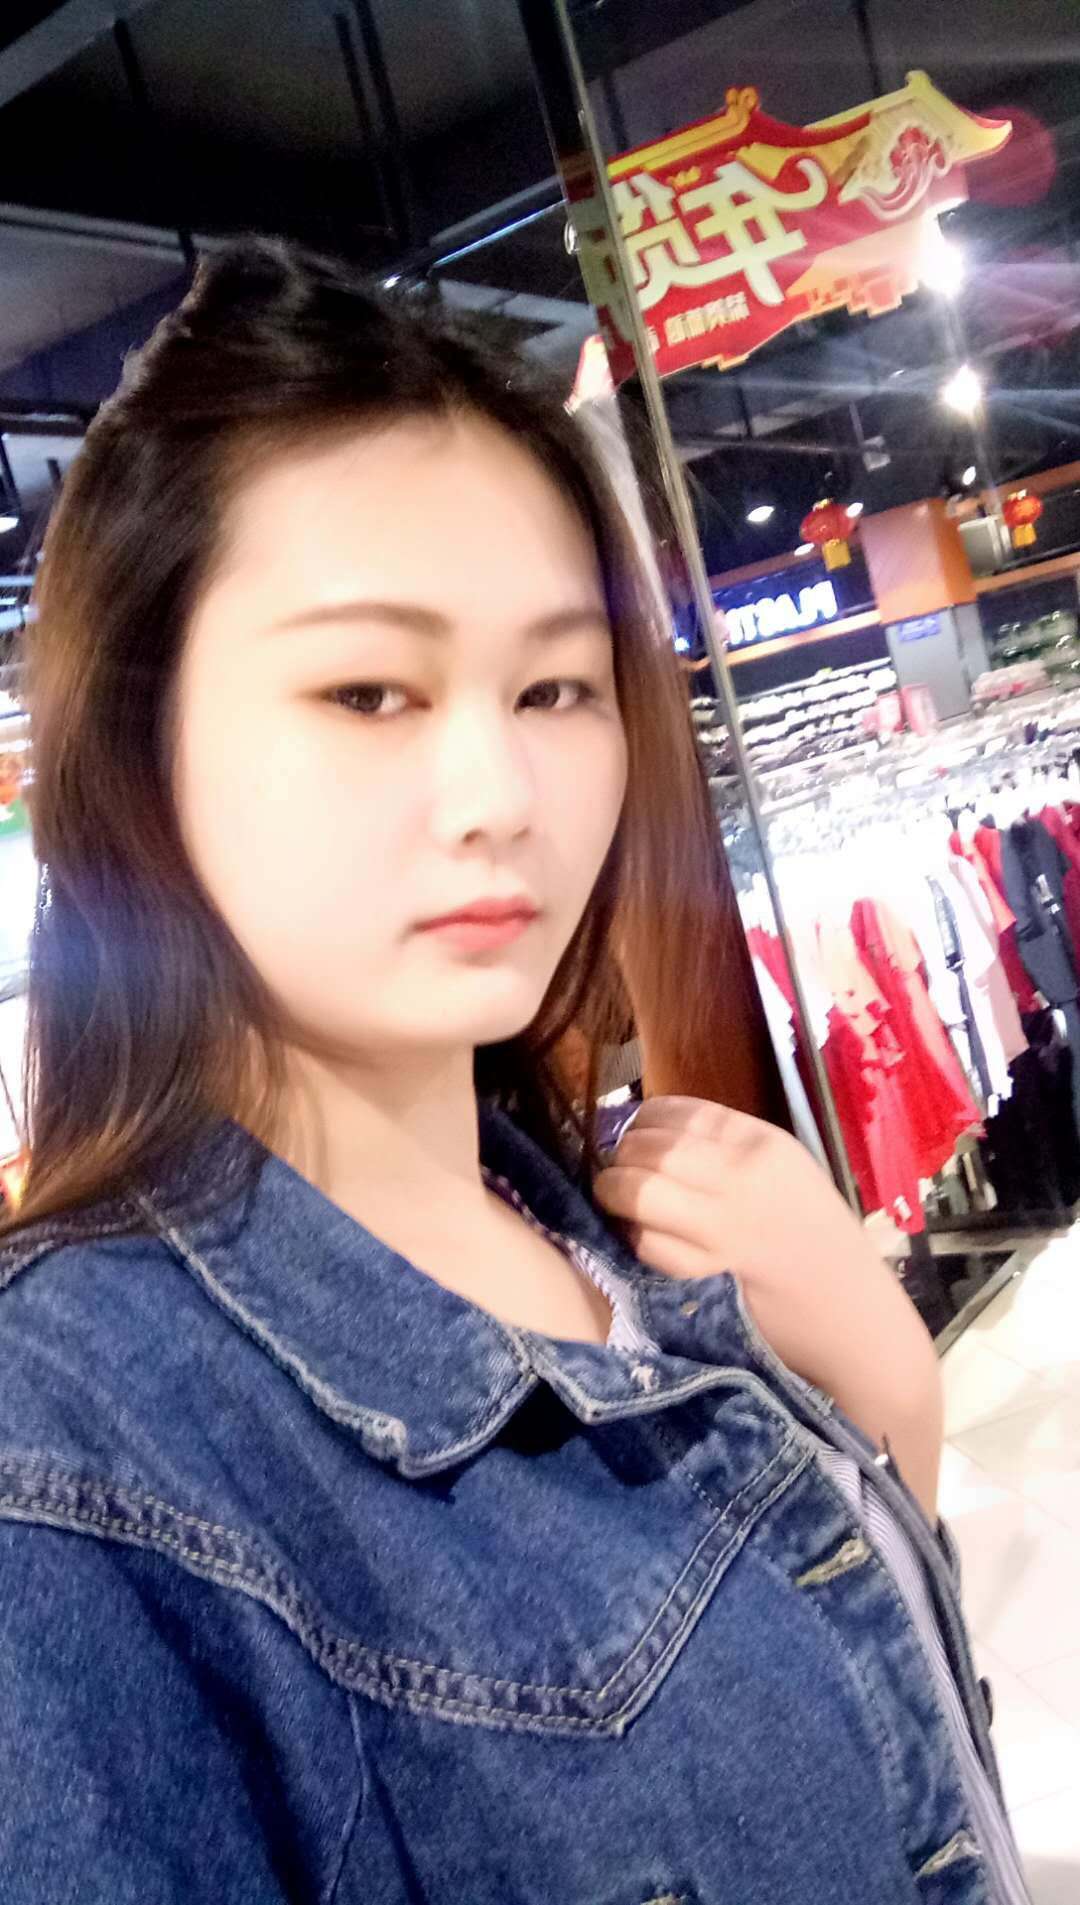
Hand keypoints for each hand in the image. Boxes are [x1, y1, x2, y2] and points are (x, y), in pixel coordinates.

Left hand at [593, 1097, 942, 1516]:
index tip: (636, 1143)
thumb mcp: (785, 1174)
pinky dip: (635, 1241)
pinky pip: (647, 1243)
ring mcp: (726, 1225)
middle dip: (620, 1160)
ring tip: (618, 1206)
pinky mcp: (710, 1272)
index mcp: (763, 1144)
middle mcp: (744, 1175)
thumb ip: (725, 1150)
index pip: (675, 1111)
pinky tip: (644, 1242)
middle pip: (649, 1147)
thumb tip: (650, 1136)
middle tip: (619, 1177)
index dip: (641, 1125)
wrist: (856, 1317)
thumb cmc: (819, 1244)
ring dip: (614, 1195)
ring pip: (637, 1189)